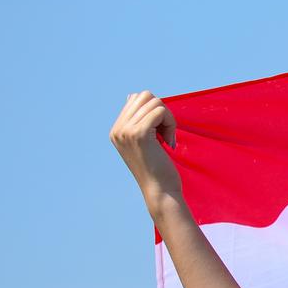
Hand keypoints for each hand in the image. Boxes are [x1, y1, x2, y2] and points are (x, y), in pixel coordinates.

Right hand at [110, 91, 183, 207]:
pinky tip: (170, 142)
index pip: (135, 99)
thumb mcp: (144, 143)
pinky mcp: (139, 133)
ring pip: (154, 102)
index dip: (155, 111)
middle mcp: (117, 129)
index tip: (160, 132)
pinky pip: (160, 111)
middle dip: (162, 111)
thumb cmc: (158, 170)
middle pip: (144, 96)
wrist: (160, 191)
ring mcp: (126, 130)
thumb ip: (138, 121)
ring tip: (167, 138)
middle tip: (166, 133)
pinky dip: (170, 123)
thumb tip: (133, 96)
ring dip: (168, 118)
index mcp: (117, 130)